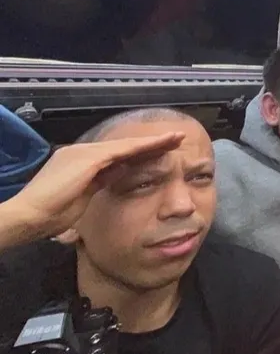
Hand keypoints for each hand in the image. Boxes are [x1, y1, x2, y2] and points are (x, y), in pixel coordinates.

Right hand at [1, 132, 183, 243]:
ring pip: (127, 145)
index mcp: (79, 162)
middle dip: (151, 143)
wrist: (30, 215)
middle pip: (125, 146)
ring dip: (153, 142)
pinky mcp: (90, 158)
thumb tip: (119, 174)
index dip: (140, 153)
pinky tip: (161, 145)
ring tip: (176, 138)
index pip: (117, 155)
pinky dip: (144, 147)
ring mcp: (85, 153)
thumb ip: (100, 183)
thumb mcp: (82, 198)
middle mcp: (82, 152)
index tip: (160, 152)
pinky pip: (124, 150)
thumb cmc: (50, 214)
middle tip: (176, 138)